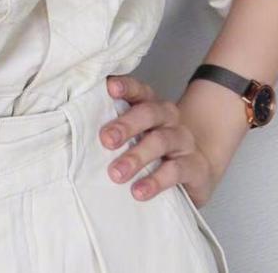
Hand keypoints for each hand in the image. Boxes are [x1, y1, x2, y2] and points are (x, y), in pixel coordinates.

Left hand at [99, 73, 219, 208]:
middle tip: (106, 140)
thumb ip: (118, 131)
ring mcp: (184, 141)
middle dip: (126, 125)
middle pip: (149, 113)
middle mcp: (170, 119)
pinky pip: (176, 170)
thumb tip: (79, 131)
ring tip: (116, 173)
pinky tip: (139, 191)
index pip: (140, 90)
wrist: (198, 170)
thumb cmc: (157, 151)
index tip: (109, 87)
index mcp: (153, 106)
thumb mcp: (140, 137)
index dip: (126, 86)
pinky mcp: (195, 167)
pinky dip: (155, 181)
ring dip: (137, 156)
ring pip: (161, 141)